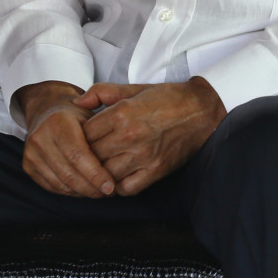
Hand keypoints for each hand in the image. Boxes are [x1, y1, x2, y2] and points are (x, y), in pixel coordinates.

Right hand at [14, 80, 115, 197]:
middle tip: (109, 192)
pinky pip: (53, 187)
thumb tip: (117, 166)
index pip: (78, 155)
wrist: (46, 111)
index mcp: (57, 122)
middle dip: (92, 188)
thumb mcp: (92, 115)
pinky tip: (84, 188)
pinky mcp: (28, 166)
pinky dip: (71, 192)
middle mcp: (40, 137)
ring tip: (100, 191)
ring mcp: (31, 153)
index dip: (95, 174)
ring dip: (83, 193)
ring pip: (61, 184)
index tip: (111, 186)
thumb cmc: (75, 115)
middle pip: (69, 174)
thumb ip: (103, 136)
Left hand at [74, 78, 224, 195]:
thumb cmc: (166, 98)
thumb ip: (101, 92)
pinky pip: (126, 188)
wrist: (200, 110)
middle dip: (85, 156)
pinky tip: (117, 176)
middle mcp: (130, 136)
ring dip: (99, 173)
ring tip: (98, 167)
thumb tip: (77, 102)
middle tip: (85, 155)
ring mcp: (143, 156)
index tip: (80, 138)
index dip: (78, 137)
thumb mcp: (132, 88)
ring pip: (105, 174)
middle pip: (91, 155)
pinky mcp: (156, 171)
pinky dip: (117, 186)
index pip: (84, 133)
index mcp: (122, 113)